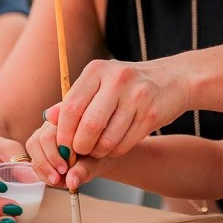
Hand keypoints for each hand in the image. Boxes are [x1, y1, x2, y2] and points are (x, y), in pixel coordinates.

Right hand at [27, 110, 115, 191]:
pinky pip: (34, 157)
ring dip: (44, 168)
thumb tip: (71, 182)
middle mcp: (55, 120)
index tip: (66, 168)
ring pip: (34, 146)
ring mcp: (44, 131)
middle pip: (42, 137)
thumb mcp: (96, 163)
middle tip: (61, 176)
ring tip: (58, 181)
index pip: (58, 127)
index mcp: (72, 117)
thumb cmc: (98, 156)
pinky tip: (55, 180)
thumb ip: (84, 170)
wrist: (96, 158)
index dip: (59, 149)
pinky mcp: (39, 144)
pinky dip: (42, 172)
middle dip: (50, 160)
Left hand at [54, 58, 188, 158]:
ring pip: (107, 139)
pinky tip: (115, 144)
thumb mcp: (100, 83)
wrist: (172, 79)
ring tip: (98, 148)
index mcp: (97, 70)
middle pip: (89, 126)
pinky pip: (125, 143)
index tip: (63, 144)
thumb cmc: (128, 84)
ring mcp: (136, 95)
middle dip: (80, 146)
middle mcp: (117, 79)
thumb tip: (49, 117)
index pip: (71, 107)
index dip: (64, 131)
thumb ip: (74, 100)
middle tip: (80, 151)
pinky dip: (115, 151)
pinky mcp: (150, 113)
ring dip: (98, 152)